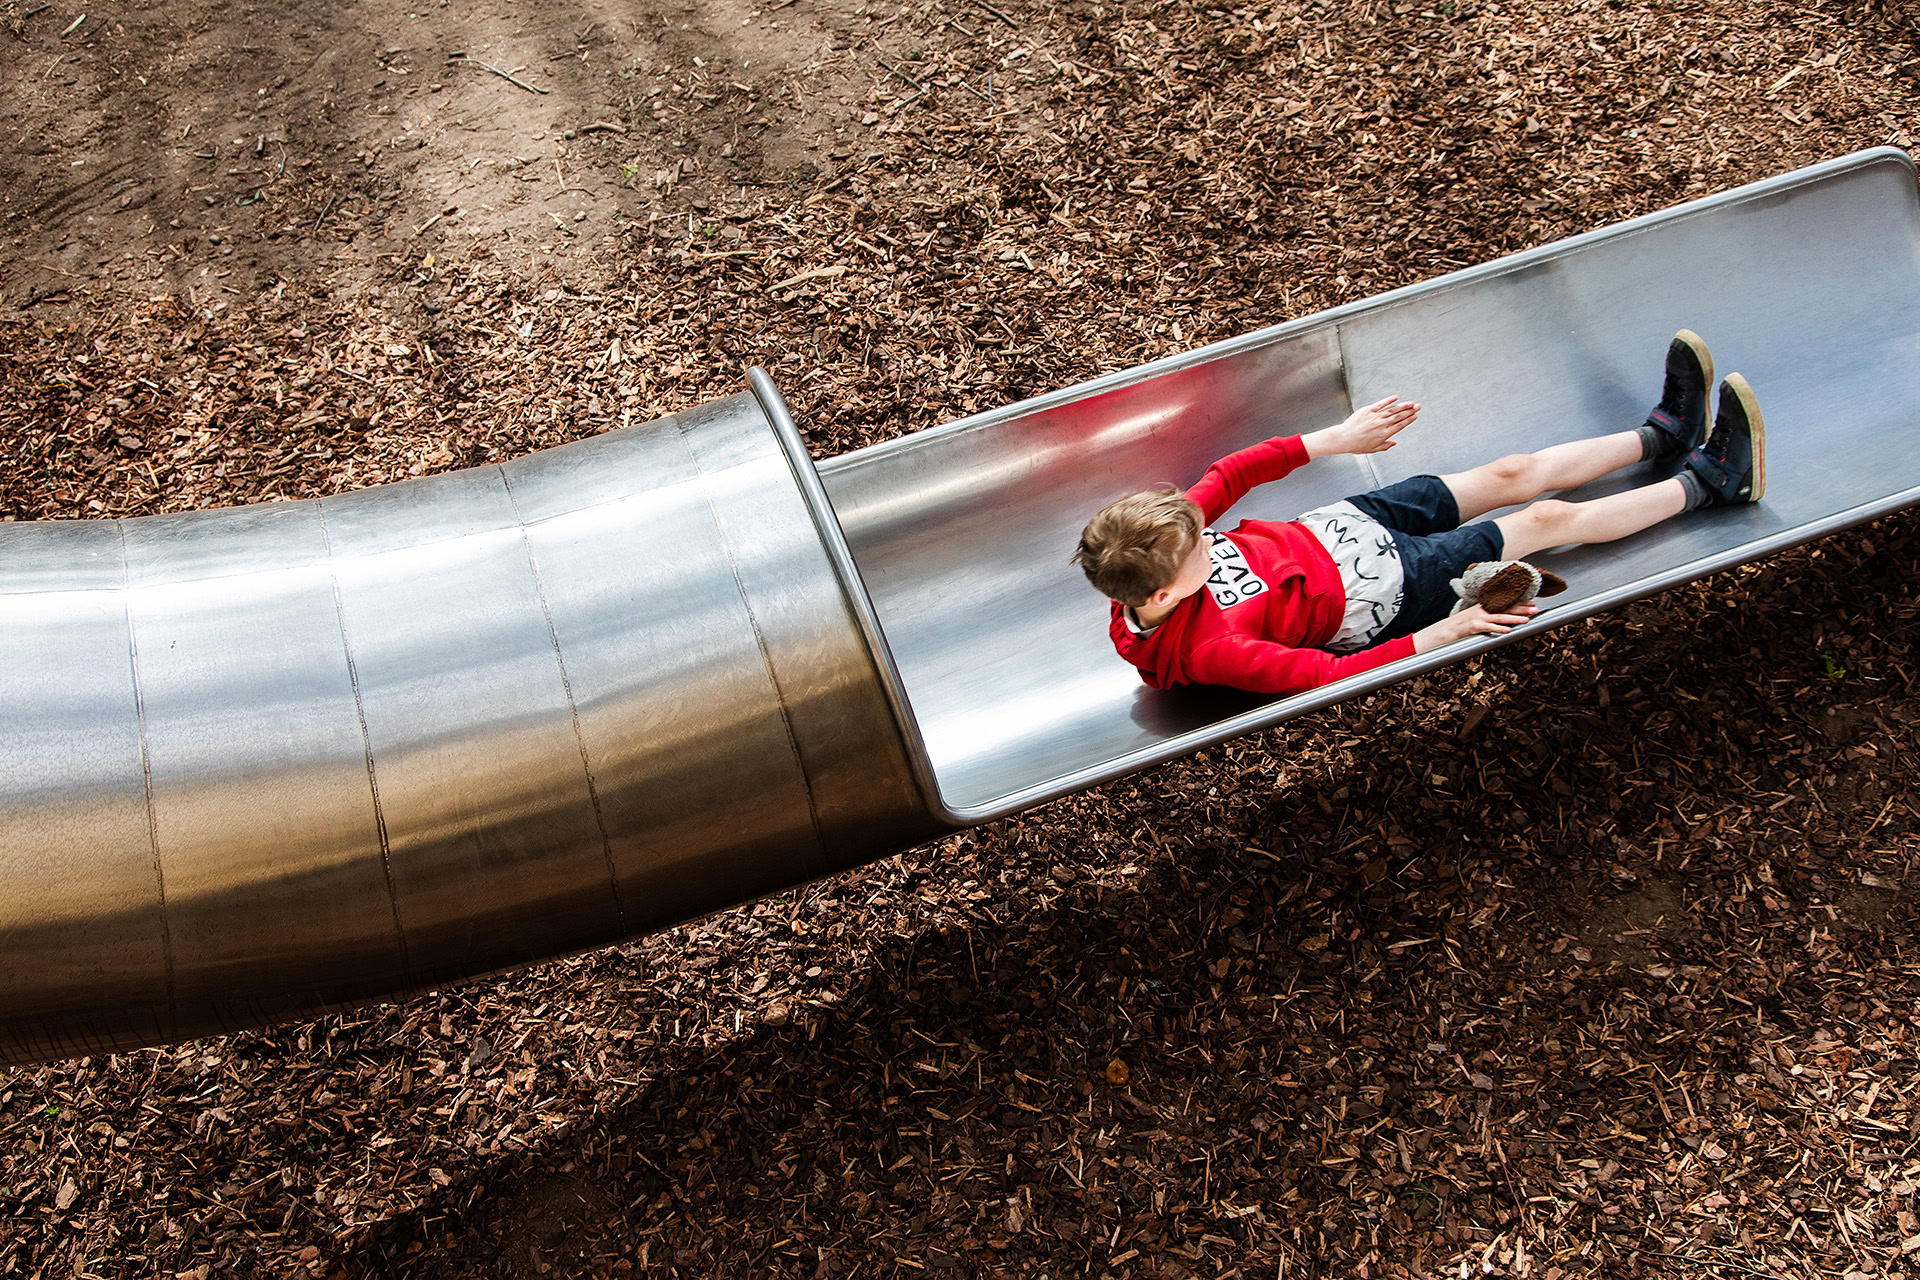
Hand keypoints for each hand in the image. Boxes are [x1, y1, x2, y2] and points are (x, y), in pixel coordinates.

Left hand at [1303, 396, 1420, 457]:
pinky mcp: (1367, 410)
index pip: (1400, 425)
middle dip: (1410, 411)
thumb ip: (1385, 446)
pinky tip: (1395, 397)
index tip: (1415, 416)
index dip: (1409, 420)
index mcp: (1384, 434)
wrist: (1344, 438)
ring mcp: (1375, 417)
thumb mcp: (1372, 449)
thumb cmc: (1356, 445)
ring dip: (1403, 406)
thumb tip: (1394, 443)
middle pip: (1399, 416)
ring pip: (1392, 410)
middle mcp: (1382, 424)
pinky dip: (1388, 400)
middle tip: (1418, 406)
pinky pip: (1380, 404)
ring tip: (1411, 403)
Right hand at [1410, 602, 1538, 653]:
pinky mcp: (1472, 626)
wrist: (1443, 631)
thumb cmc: (1460, 627)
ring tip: (1527, 619)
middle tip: (1536, 608)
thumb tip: (1503, 621)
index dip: (1519, 602)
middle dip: (1522, 608)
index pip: (1504, 602)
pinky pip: (1488, 627)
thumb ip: (1488, 617)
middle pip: (1505, 607)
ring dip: (1515, 618)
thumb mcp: (1475, 618)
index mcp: (1484, 606)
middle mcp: (1481, 609)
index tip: (1532, 603)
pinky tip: (1508, 631)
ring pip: (1500, 617)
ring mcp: (1477, 617)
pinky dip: (1499, 629)